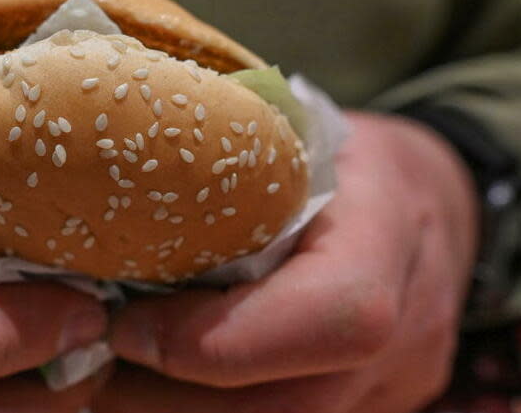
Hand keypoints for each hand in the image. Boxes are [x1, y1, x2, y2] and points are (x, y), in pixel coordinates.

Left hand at [98, 112, 477, 411]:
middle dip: (164, 395)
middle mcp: (405, 335)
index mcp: (386, 235)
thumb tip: (98, 189)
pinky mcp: (369, 410)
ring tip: (111, 371)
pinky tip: (156, 382)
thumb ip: (221, 172)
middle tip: (90, 358)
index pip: (331, 316)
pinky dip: (201, 410)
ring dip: (169, 411)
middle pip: (284, 407)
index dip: (212, 340)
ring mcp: (392, 388)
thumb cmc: (341, 158)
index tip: (126, 325)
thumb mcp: (291, 135)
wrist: (430, 205)